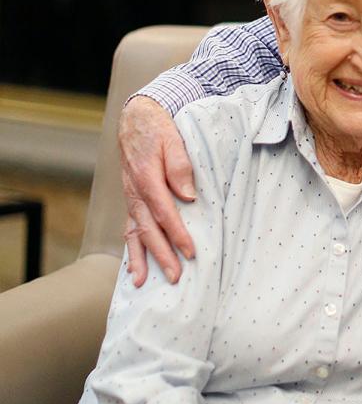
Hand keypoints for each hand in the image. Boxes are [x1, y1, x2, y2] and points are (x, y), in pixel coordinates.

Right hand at [118, 95, 196, 285]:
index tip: (190, 252)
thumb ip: (180, 166)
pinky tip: (134, 270)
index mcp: (146, 177)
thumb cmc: (159, 129)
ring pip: (134, 233)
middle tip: (175, 277)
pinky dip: (132, 250)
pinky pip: (129, 229)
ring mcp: (131, 198)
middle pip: (148, 229)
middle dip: (161, 255)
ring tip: (143, 284)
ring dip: (140, 259)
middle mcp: (135, 192)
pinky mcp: (132, 201)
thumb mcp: (173, 139)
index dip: (177, 233)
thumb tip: (188, 195)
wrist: (136, 120)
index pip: (164, 211)